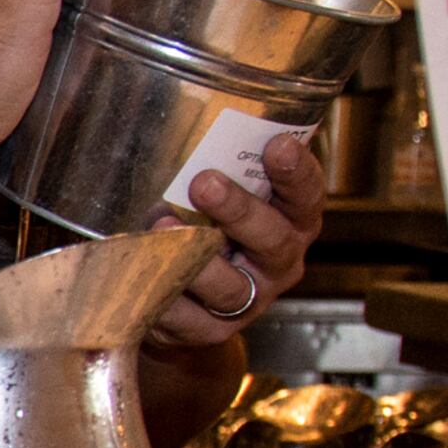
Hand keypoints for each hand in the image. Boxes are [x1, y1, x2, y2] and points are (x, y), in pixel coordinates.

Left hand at [149, 130, 325, 348]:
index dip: (296, 172)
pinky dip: (163, 297)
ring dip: (197, 258)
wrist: (184, 309)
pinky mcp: (210, 332)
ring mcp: (248, 302)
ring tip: (163, 229)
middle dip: (239, 209)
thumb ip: (212, 169)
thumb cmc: (204, 233)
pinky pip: (187, 319)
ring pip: (231, 286)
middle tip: (205, 182)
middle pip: (272, 239)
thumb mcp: (216, 199)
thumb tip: (168, 114)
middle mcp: (278, 263)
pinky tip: (141, 274)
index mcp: (290, 222)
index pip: (306, 195)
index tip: (278, 145)